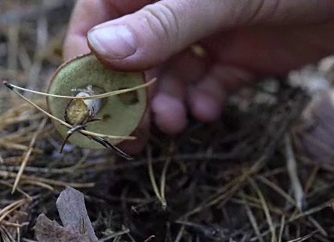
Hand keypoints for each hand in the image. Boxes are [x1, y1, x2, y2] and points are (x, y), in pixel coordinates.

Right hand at [63, 0, 333, 152]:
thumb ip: (168, 24)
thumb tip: (101, 50)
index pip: (100, 18)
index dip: (89, 61)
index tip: (93, 104)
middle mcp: (179, 6)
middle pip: (133, 56)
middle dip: (131, 96)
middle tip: (134, 136)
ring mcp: (212, 32)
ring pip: (170, 76)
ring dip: (167, 103)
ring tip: (177, 122)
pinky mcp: (243, 57)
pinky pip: (211, 86)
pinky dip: (205, 103)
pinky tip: (212, 111)